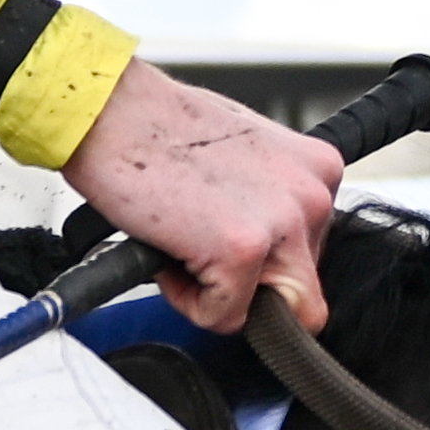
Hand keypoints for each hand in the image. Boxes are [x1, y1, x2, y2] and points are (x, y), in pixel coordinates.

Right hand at [58, 64, 349, 335]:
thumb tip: (272, 253)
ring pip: (272, 314)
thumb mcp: (245, 158)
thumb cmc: (162, 130)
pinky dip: (188, 300)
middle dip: (249, 286)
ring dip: (221, 295)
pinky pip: (223, 317)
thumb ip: (271, 202)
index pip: (314, 256)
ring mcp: (284, 224)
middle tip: (202, 250)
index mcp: (318, 171)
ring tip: (183, 248)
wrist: (111, 113)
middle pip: (303, 293)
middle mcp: (314, 196)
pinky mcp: (243, 251)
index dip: (264, 265)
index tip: (228, 248)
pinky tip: (168, 253)